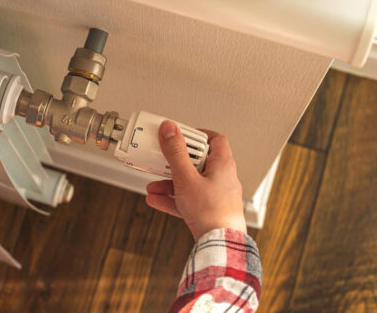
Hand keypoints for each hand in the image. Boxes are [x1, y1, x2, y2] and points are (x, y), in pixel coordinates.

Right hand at [145, 121, 245, 239]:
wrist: (220, 246)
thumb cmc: (211, 213)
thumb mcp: (186, 178)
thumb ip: (176, 153)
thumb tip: (170, 129)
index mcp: (223, 165)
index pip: (214, 140)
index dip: (197, 135)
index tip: (179, 135)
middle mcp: (223, 178)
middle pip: (197, 162)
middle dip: (175, 162)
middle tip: (162, 159)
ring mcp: (216, 196)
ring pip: (190, 182)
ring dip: (170, 182)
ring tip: (153, 185)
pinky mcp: (209, 211)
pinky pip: (188, 199)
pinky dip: (173, 198)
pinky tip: (156, 199)